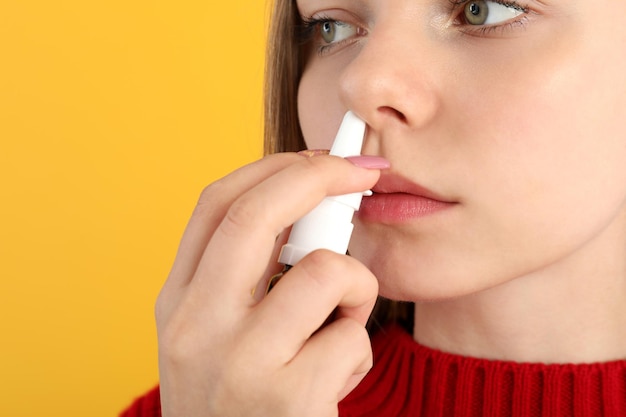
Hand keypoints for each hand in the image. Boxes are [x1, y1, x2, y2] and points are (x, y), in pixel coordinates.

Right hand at [155, 152, 383, 416]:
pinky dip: (357, 349)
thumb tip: (313, 203)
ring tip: (340, 328)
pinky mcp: (286, 400)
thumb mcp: (224, 335)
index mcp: (178, 303)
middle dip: (319, 174)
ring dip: (356, 287)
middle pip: (258, 212)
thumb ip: (253, 275)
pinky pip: (350, 335)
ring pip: (326, 271)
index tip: (318, 156)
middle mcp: (195, 327)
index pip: (215, 203)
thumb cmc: (244, 403)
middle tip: (364, 171)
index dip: (272, 166)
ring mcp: (237, 364)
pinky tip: (335, 381)